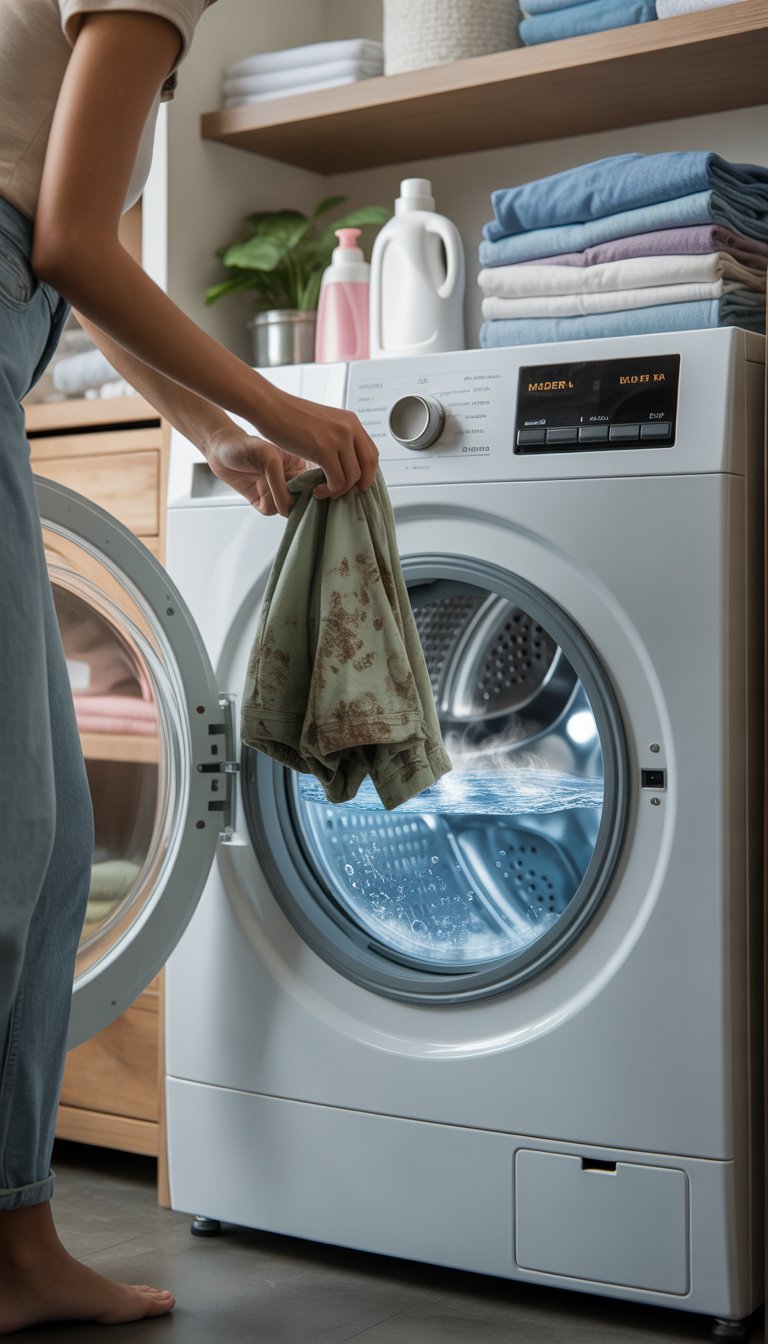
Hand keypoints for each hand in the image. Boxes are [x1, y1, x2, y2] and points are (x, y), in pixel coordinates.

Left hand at [205, 426, 307, 516]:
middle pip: (303, 500)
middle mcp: (290, 481)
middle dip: (297, 501)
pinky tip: (258, 491)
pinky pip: (271, 511)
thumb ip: (281, 485)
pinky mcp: (263, 500)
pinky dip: (266, 506)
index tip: (313, 496)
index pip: (314, 485)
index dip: (315, 492)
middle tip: (287, 495)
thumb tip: (288, 510)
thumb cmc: (245, 446)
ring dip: (278, 503)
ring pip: (287, 509)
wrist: (220, 449)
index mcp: (299, 467)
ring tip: (267, 487)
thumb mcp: (269, 460)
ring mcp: (276, 492)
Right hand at [253, 388, 378, 500]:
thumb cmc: (290, 416)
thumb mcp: (324, 423)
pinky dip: (328, 491)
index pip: (372, 453)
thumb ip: (338, 438)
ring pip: (353, 477)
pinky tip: (316, 490)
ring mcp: (339, 439)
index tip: (356, 484)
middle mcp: (350, 428)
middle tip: (343, 492)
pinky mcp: (324, 450)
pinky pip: (337, 481)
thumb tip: (345, 461)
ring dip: (338, 491)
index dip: (368, 473)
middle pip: (369, 466)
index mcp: (351, 422)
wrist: (271, 407)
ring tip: (323, 491)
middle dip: (360, 485)